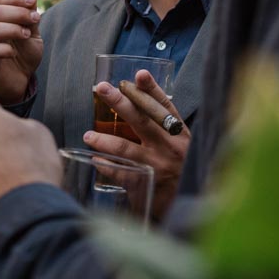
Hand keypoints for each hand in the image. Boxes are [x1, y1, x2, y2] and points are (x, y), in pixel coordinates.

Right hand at [0, 0, 43, 104]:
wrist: (19, 81)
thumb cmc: (23, 55)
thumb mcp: (31, 34)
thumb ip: (29, 19)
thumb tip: (31, 0)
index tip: (32, 1)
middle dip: (17, 12)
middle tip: (35, 19)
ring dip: (11, 29)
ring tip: (27, 34)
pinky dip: (5, 49)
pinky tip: (15, 52)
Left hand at [83, 70, 188, 220]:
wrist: (190, 203)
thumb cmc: (182, 169)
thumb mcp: (180, 145)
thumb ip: (163, 127)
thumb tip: (136, 100)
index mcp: (180, 134)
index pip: (165, 107)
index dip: (152, 90)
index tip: (138, 75)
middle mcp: (170, 147)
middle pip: (142, 119)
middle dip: (120, 101)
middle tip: (102, 88)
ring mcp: (158, 165)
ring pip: (125, 147)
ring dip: (103, 139)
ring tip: (88, 135)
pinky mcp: (146, 183)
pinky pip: (120, 172)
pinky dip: (105, 165)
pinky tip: (95, 159)